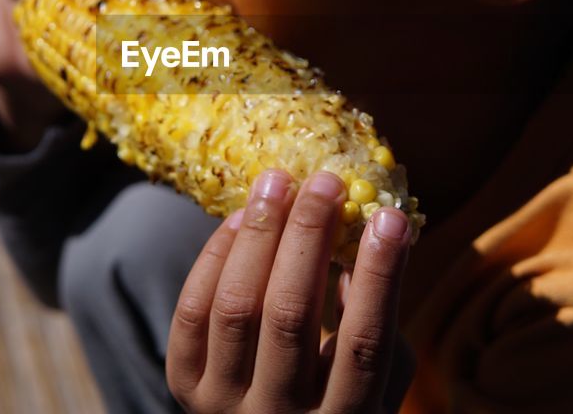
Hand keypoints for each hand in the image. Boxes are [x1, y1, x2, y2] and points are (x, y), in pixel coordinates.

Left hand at [167, 170, 414, 412]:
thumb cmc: (339, 402)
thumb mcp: (377, 382)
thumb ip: (374, 323)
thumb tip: (361, 242)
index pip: (363, 341)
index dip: (378, 275)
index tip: (388, 217)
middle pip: (290, 314)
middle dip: (308, 236)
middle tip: (325, 181)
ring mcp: (225, 405)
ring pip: (236, 306)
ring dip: (259, 235)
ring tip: (278, 184)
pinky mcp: (185, 387)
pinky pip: (194, 312)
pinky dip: (216, 258)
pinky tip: (242, 220)